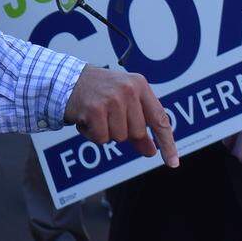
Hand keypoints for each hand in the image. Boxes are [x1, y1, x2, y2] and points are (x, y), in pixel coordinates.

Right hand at [64, 65, 178, 167]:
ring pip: (120, 137)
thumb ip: (139, 125)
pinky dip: (93, 134)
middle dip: (123, 131)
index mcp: (140, 85)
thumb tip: (151, 151)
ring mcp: (112, 99)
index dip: (167, 143)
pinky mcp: (96, 110)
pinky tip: (87, 119)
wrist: (68, 79)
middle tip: (109, 116)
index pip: (159, 119)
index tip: (173, 163)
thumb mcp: (124, 101)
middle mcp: (129, 90)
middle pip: (138, 133)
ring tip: (97, 115)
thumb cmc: (100, 91)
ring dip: (106, 132)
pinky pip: (101, 139)